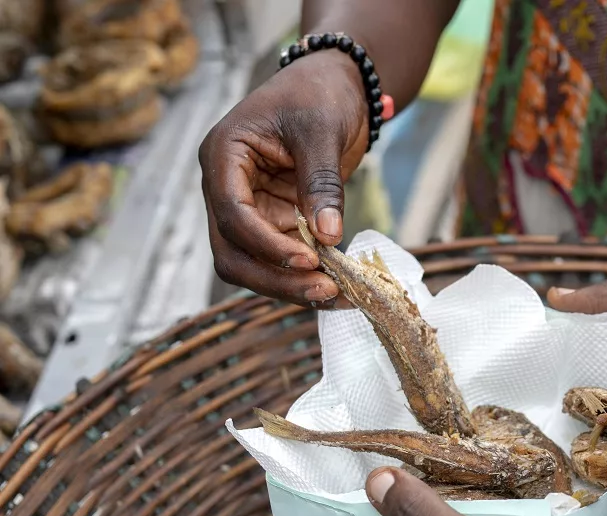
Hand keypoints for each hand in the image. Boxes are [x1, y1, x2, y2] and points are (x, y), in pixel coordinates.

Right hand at [199, 51, 369, 306]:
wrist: (335, 86)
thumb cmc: (319, 94)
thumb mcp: (322, 131)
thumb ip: (322, 183)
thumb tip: (326, 236)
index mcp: (223, 156)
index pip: (232, 214)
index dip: (268, 245)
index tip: (311, 260)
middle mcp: (226, 187)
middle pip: (233, 252)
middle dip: (276, 277)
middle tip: (325, 292)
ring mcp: (249, 208)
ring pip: (253, 264)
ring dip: (291, 285)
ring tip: (337, 295)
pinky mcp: (274, 221)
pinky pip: (282, 259)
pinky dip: (306, 275)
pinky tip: (340, 287)